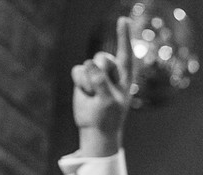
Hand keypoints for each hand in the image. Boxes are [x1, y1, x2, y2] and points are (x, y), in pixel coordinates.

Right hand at [72, 16, 135, 155]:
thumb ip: (101, 82)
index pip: (125, 53)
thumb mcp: (108, 101)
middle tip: (102, 89)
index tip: (123, 19)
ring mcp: (96, 73)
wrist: (95, 128)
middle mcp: (112, 72)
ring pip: (88, 64)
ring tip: (94, 95)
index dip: (123, 36)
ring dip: (89, 82)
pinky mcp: (83, 77)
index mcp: (125, 76)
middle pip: (103, 58)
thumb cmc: (108, 116)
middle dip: (101, 71)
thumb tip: (89, 64)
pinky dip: (80, 83)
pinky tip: (85, 93)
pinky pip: (77, 70)